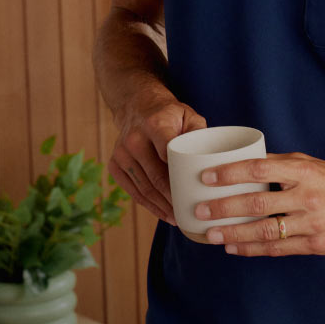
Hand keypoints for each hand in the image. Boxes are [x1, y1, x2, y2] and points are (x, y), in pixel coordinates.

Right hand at [109, 87, 205, 224]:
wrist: (137, 106)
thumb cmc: (169, 114)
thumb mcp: (188, 114)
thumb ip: (199, 132)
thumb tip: (210, 156)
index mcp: (155, 124)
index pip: (167, 154)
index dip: (179, 176)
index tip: (193, 192)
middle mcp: (134, 139)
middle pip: (155, 176)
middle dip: (172, 198)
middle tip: (188, 212)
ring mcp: (121, 153)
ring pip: (144, 188)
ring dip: (161, 206)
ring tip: (178, 218)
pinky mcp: (114, 165)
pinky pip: (133, 191)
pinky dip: (148, 205)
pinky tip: (162, 213)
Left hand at [195, 152, 324, 255]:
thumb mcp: (310, 164)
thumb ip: (281, 164)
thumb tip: (247, 162)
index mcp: (303, 171)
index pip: (260, 168)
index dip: (231, 173)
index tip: (208, 176)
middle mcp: (306, 196)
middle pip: (257, 201)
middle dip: (224, 207)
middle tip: (200, 210)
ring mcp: (310, 222)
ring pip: (264, 229)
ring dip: (233, 233)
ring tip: (210, 233)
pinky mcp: (314, 245)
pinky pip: (277, 248)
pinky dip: (252, 249)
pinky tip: (234, 247)